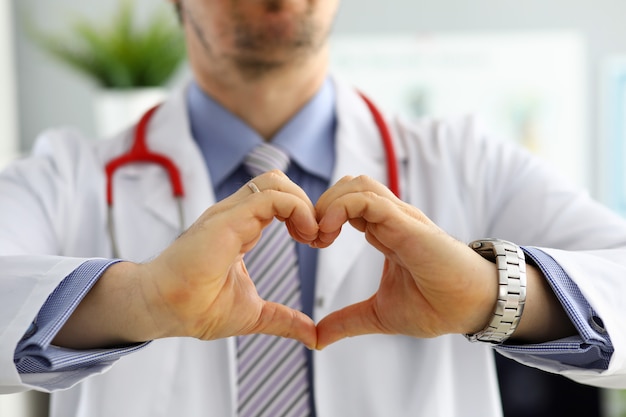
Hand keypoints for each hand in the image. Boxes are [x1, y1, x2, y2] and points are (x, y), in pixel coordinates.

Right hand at [54, 171, 318, 349]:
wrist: (164, 311)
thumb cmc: (198, 309)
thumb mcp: (254, 314)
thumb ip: (284, 320)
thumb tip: (313, 336)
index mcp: (240, 228)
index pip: (277, 199)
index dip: (303, 214)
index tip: (316, 242)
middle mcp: (235, 215)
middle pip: (278, 182)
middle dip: (307, 203)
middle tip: (319, 237)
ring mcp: (229, 214)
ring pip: (275, 182)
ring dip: (303, 203)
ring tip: (311, 235)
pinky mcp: (227, 220)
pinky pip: (270, 197)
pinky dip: (295, 209)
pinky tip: (304, 234)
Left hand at [313, 175, 498, 349]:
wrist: (471, 309)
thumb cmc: (435, 306)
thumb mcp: (379, 315)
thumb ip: (347, 321)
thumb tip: (317, 339)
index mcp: (383, 232)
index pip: (345, 203)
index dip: (321, 217)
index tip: (309, 243)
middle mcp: (390, 219)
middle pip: (347, 186)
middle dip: (320, 205)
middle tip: (309, 238)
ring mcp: (399, 218)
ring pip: (356, 185)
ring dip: (329, 204)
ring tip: (320, 236)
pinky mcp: (407, 223)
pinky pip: (368, 199)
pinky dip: (341, 208)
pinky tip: (329, 232)